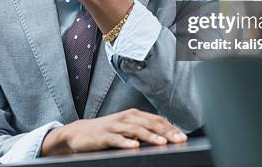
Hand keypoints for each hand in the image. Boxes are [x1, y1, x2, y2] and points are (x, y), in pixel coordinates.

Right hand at [41, 108, 187, 155]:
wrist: (78, 132)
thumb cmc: (106, 131)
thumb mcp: (125, 128)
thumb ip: (142, 130)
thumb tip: (164, 137)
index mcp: (133, 115)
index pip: (156, 120)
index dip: (170, 127)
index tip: (183, 136)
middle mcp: (126, 117)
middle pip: (149, 123)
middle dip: (166, 132)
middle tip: (179, 140)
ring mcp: (114, 126)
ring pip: (135, 130)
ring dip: (150, 136)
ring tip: (162, 143)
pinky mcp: (103, 136)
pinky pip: (116, 139)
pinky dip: (126, 142)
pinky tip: (135, 146)